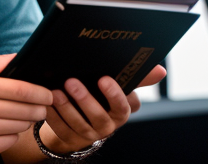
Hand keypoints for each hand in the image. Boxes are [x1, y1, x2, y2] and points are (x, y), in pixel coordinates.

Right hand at [0, 54, 51, 163]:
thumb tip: (18, 57)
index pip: (19, 89)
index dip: (39, 92)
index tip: (48, 93)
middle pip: (23, 109)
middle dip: (40, 108)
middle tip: (44, 106)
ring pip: (19, 126)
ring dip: (27, 121)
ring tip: (24, 115)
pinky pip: (9, 142)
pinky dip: (13, 135)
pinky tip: (6, 128)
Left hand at [41, 65, 166, 153]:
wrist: (82, 118)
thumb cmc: (101, 94)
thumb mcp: (118, 85)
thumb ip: (136, 77)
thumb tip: (160, 70)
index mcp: (120, 112)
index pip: (122, 106)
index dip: (114, 94)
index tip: (103, 78)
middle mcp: (106, 126)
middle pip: (98, 116)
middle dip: (85, 99)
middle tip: (71, 81)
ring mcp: (87, 134)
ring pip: (77, 124)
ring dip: (66, 107)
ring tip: (55, 91)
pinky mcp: (69, 138)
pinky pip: (60, 129)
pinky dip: (53, 116)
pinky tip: (46, 103)